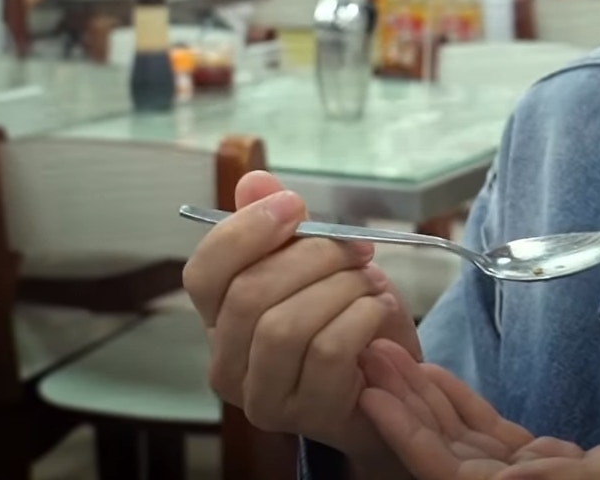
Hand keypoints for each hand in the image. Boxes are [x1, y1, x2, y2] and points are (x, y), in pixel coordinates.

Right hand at [183, 171, 420, 473]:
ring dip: (340, 288)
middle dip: (312, 257)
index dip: (245, 231)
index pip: (203, 273)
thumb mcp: (320, 266)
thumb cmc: (350, 323)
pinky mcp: (308, 416)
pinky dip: (362, 318)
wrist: (396, 387)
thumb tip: (255, 182)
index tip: (296, 206)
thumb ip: (283, 228)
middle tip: (356, 248)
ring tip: (369, 281)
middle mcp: (227, 365)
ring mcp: (263, 398)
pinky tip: (380, 310)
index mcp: (220, 320)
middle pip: (249, 295)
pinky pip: (328, 352)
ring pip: (285, 326)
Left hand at [358, 340, 581, 479]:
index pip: (444, 469)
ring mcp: (519, 472)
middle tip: (370, 355)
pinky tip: (433, 371)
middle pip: (440, 447)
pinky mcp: (538, 455)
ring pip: (458, 433)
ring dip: (423, 392)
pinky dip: (459, 399)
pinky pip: (486, 428)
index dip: (406, 434)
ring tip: (388, 351)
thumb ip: (560, 477)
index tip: (371, 396)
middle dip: (403, 401)